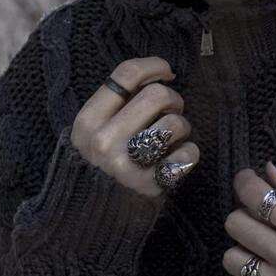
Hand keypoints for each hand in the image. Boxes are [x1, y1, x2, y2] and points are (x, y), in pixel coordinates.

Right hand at [70, 57, 199, 199]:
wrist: (101, 210)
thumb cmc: (108, 157)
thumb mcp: (98, 127)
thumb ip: (119, 100)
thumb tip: (161, 72)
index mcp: (87, 121)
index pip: (125, 74)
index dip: (154, 65)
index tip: (166, 73)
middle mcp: (102, 141)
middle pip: (157, 95)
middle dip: (173, 99)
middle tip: (170, 111)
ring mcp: (125, 165)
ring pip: (175, 122)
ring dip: (181, 126)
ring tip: (172, 137)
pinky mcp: (148, 185)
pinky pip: (187, 153)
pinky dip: (189, 152)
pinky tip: (176, 158)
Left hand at [222, 161, 275, 275]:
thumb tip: (270, 170)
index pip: (256, 196)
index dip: (245, 182)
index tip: (247, 179)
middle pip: (235, 224)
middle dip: (243, 214)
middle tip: (258, 216)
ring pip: (231, 259)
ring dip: (243, 249)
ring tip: (261, 248)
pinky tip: (266, 275)